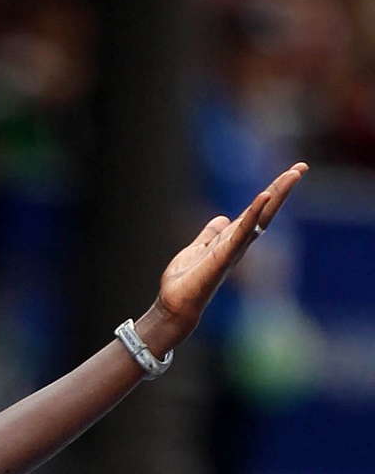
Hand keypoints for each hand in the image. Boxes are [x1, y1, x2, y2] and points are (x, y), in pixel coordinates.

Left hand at [151, 162, 307, 344]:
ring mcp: (233, 250)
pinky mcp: (223, 257)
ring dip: (276, 195)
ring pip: (259, 218)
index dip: (272, 192)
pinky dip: (253, 215)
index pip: (256, 212)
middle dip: (282, 189)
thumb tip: (221, 219)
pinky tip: (264, 197)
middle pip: (265, 211)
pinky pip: (241, 233)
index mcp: (232, 240)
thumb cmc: (184, 283)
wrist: (173, 306)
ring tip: (292, 174)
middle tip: (301, 167)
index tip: (291, 172)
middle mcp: (237, 244)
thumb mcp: (197, 249)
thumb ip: (210, 235)